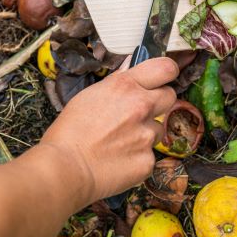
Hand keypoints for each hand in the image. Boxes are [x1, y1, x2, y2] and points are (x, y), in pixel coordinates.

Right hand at [39, 57, 178, 202]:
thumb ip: (117, 82)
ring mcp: (147, 134)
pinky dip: (138, 157)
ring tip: (120, 142)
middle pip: (170, 96)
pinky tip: (119, 159)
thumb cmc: (69, 132)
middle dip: (159, 102)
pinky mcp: (148, 160)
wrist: (65, 168)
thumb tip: (130, 67)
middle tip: (140, 112)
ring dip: (146, 133)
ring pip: (158, 129)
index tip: (163, 78)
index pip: (166, 68)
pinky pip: (150, 154)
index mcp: (125, 86)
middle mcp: (141, 106)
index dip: (167, 73)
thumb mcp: (89, 95)